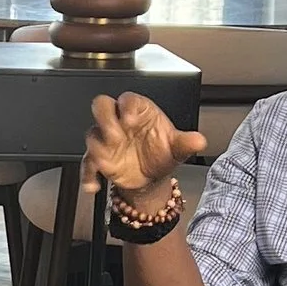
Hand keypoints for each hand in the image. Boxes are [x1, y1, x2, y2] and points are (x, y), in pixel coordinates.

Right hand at [85, 91, 206, 195]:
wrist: (152, 177)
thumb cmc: (161, 152)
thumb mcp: (177, 148)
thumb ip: (186, 142)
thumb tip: (199, 141)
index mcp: (138, 111)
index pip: (128, 99)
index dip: (126, 106)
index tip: (130, 119)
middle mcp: (118, 121)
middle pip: (102, 106)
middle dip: (105, 118)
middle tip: (115, 134)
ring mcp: (106, 139)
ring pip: (92, 134)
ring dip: (97, 147)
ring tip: (105, 161)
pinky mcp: (98, 158)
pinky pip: (87, 164)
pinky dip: (88, 175)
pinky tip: (93, 185)